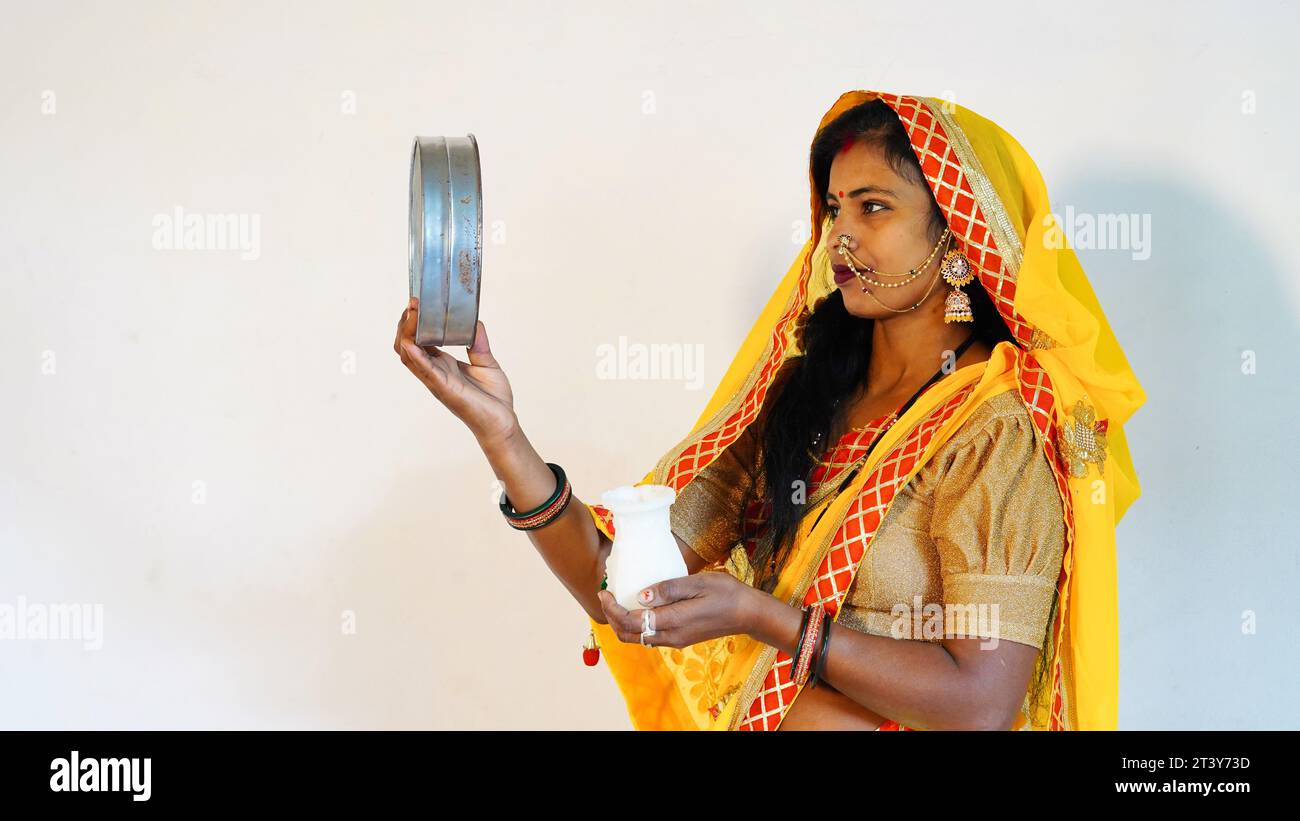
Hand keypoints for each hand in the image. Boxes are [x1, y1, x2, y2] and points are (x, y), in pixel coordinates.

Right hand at [393, 297, 518, 445]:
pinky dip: (416, 356)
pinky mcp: (445, 389)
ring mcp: (437, 381)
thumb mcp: (486, 363)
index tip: (417, 303)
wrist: (502, 422)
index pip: (419, 340)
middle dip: (405, 324)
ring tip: (411, 314)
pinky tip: (411, 342)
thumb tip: (476, 322)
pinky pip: (425, 371)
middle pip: (407, 345)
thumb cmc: (493, 398)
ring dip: (407, 334)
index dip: (414, 322)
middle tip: (412, 303)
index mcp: (442, 365)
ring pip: (409, 356)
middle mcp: (434, 372)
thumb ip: (478, 343)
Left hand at [596, 571, 760, 648]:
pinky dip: (637, 624)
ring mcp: (676, 640)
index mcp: (673, 622)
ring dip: (623, 622)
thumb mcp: (698, 583)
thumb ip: (668, 589)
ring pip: (638, 638)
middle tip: (606, 596)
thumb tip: (641, 594)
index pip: (630, 622)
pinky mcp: (681, 639)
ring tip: (619, 599)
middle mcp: (671, 637)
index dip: (611, 609)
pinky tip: (640, 606)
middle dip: (612, 618)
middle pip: (628, 635)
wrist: (748, 614)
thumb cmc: (726, 593)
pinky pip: (650, 635)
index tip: (604, 591)